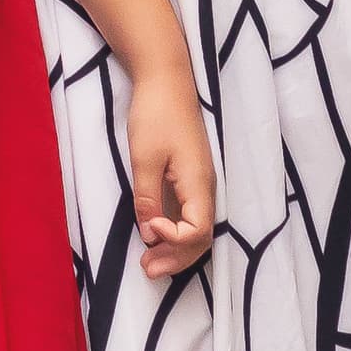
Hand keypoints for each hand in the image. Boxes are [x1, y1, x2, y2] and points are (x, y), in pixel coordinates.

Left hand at [125, 39, 217, 277]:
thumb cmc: (155, 115)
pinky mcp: (191, 176)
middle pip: (201, 237)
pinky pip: (191, 215)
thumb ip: (148, 198)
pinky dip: (176, 233)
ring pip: (197, 228)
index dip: (176, 240)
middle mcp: (206, 187)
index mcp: (199, 184)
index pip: (198, 231)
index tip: (150, 230)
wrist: (166, 79)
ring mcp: (200, 182)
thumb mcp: (145, 158)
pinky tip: (157, 236)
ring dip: (175, 249)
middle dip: (176, 258)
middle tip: (147, 271)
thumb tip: (150, 233)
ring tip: (149, 263)